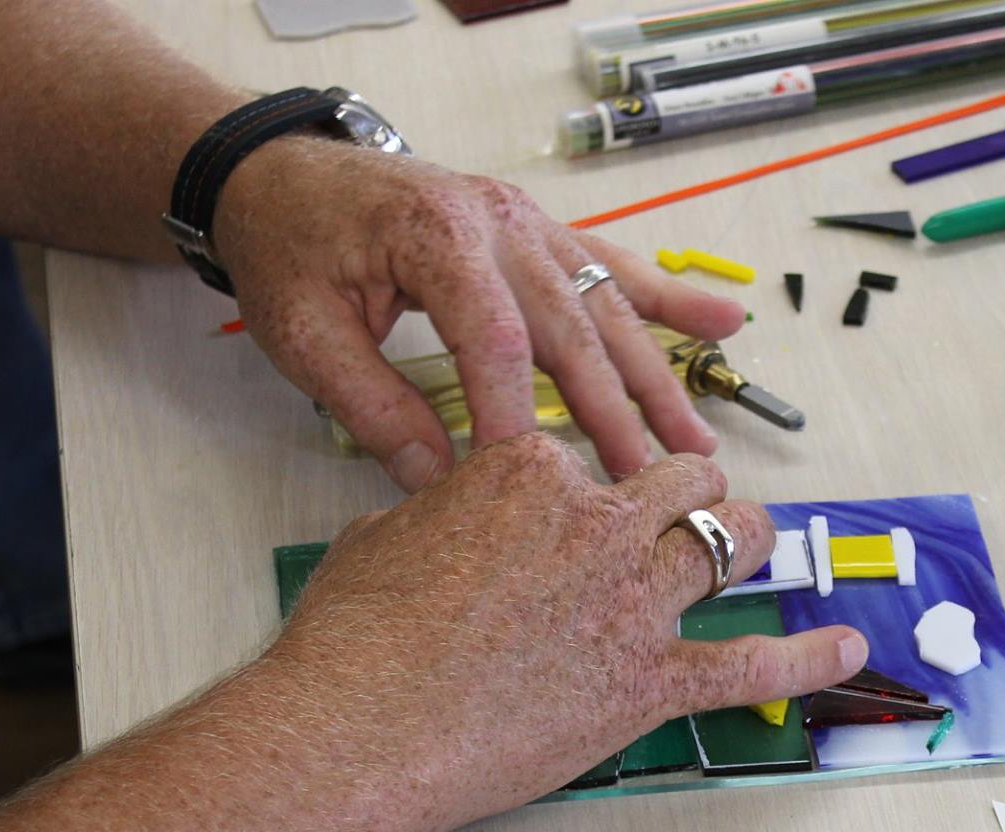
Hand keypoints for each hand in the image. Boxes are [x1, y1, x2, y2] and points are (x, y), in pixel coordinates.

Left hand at [213, 138, 745, 489]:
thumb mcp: (306, 333)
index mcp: (438, 236)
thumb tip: (436, 484)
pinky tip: (723, 324)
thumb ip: (373, 408)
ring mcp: (528, 221)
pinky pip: (613, 265)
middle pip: (572, 326)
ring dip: (655, 375)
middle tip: (646, 478)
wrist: (281, 174)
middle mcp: (499, 221)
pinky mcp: (539, 230)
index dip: (514, 414)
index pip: (495, 339)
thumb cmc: (290, 246)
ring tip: (695, 440)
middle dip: (614, 409)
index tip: (529, 479)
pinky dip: (669, 298)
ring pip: (606, 304)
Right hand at [268, 433, 866, 831]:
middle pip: (679, 481)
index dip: (579, 481)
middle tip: (687, 503)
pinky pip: (750, 666)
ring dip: (749, 536)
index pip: (581, 453)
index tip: (572, 500)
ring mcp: (634, 602)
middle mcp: (599, 524)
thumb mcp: (386, 532)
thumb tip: (451, 510)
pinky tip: (848, 648)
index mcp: (532, 472)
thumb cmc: (357, 635)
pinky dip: (807, 659)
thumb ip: (444, 508)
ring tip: (760, 539)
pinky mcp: (650, 681)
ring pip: (728, 542)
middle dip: (688, 488)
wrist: (362, 725)